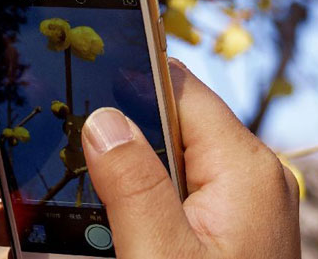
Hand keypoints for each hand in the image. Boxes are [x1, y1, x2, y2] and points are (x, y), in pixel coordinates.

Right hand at [81, 58, 300, 257]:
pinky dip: (145, 202)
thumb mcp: (162, 256)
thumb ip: (132, 183)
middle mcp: (251, 175)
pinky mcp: (231, 229)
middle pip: (173, 126)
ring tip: (85, 193)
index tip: (77, 78)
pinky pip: (181, 195)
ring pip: (173, 161)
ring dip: (129, 174)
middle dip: (122, 136)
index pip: (180, 90)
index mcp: (244, 167)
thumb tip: (102, 119)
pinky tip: (115, 224)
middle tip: (67, 148)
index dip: (128, 80)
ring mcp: (244, 203)